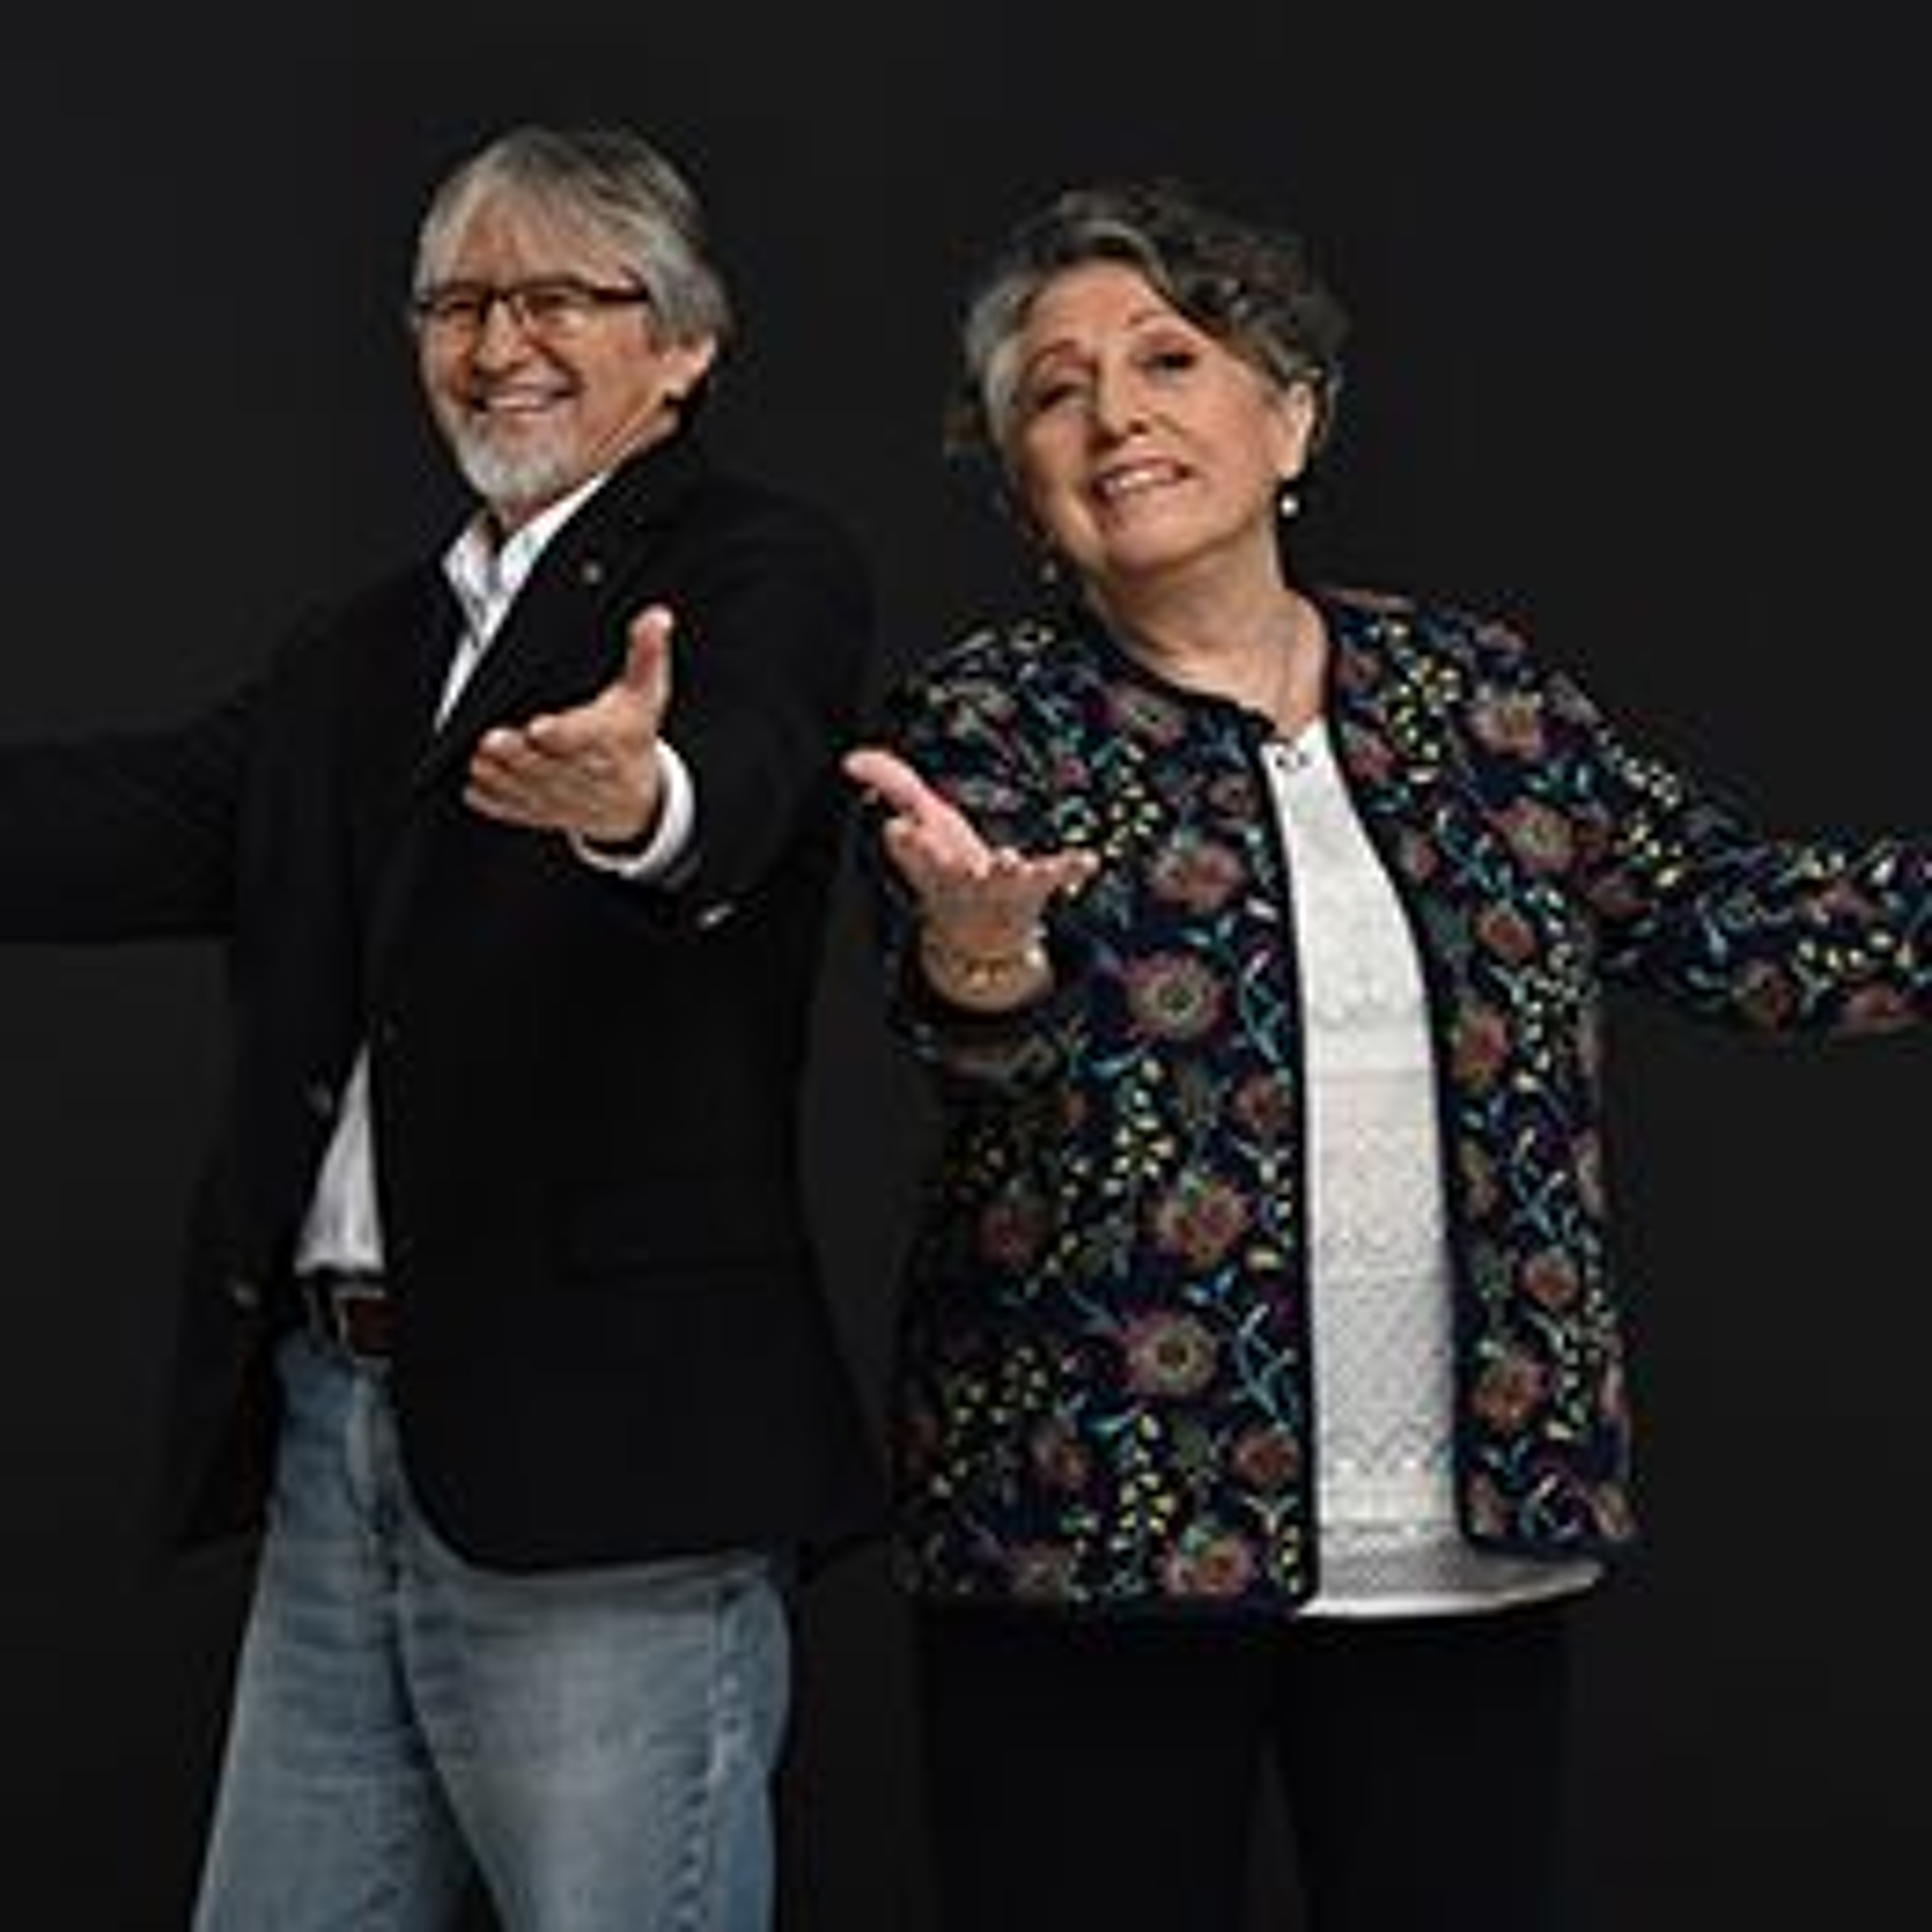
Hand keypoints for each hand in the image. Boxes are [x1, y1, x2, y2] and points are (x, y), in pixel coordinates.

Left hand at [466, 605, 674, 843]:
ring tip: (480, 760)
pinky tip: (476, 787)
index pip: (587, 737)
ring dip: (501, 777)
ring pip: (528, 789)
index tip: (540, 728)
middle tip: (493, 740)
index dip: (564, 734)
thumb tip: (656, 618)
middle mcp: (586, 774)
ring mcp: (562, 797)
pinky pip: (516, 811)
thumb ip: (646, 655)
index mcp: (611, 742)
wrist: (639, 806)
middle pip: (549, 764)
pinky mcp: (542, 812)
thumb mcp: (647, 697)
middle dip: (519, 754)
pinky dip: (495, 802)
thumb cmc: (633, 744)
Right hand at [842, 746, 1097, 953]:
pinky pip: (1055, 875)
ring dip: (1002, 869)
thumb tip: (851, 759)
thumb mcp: (923, 824)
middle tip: (937, 848)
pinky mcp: (1035, 888)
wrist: (982, 938)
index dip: (906, 843)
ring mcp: (999, 885)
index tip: (896, 829)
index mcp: (930, 865)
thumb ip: (892, 785)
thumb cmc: (950, 868)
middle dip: (941, 859)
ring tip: (1007, 860)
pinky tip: (1089, 859)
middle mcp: (961, 879)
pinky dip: (1071, 867)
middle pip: (948, 870)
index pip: (912, 853)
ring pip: (998, 878)